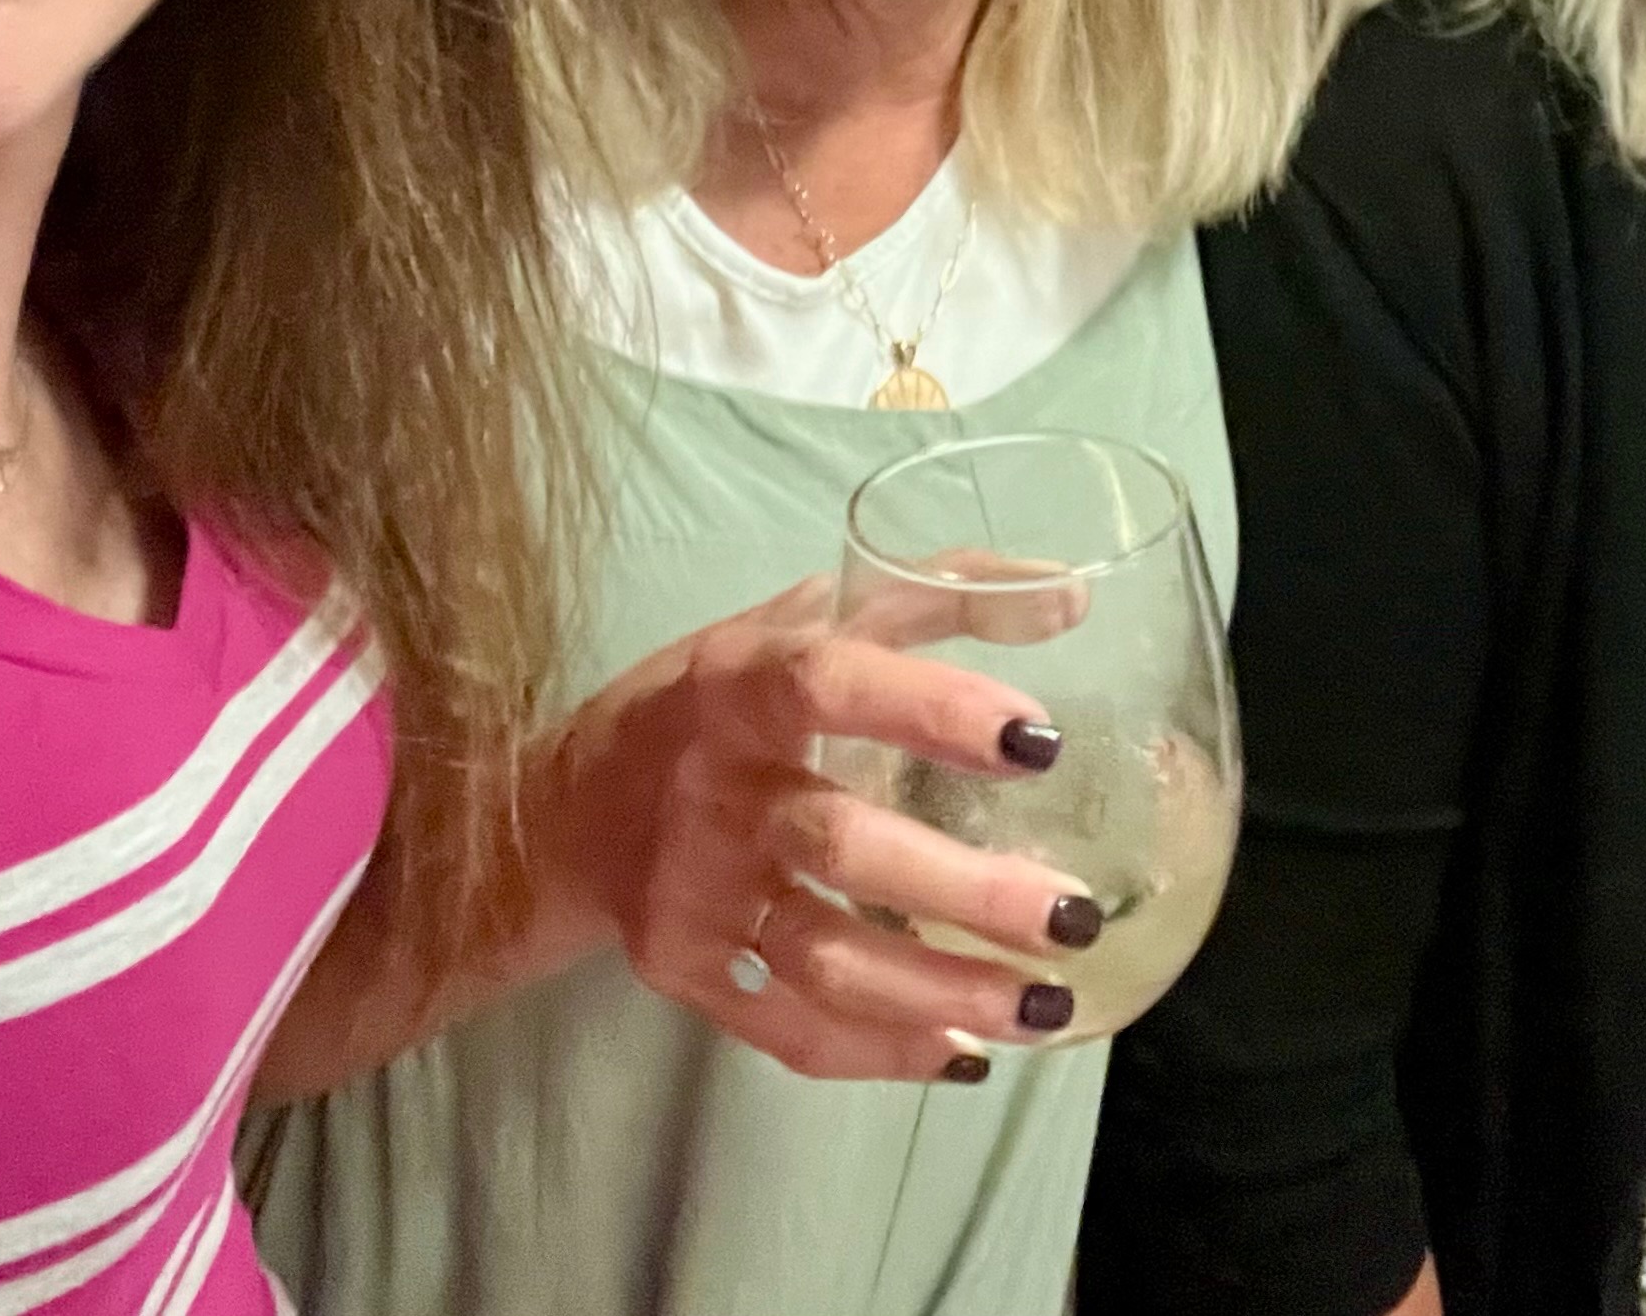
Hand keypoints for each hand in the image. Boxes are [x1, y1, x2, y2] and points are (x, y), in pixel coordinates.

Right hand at [539, 579, 1105, 1078]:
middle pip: (840, 845)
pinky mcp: (682, 971)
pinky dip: (881, 1051)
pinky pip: (787, 1028)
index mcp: (742, 683)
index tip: (1040, 743)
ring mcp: (692, 891)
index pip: (830, 685)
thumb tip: (1072, 596)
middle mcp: (711, 788)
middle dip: (965, 891)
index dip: (934, 710)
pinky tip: (965, 1051)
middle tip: (1074, 916)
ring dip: (940, 992)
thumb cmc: (721, 696)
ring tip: (1047, 1008)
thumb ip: (937, 593)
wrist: (572, 804)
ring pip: (821, 957)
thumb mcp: (809, 616)